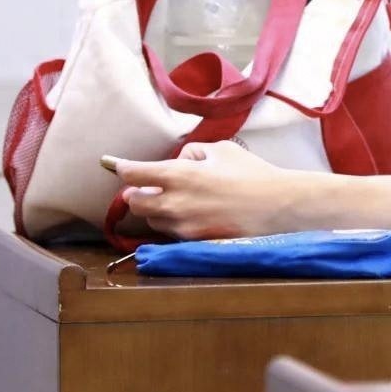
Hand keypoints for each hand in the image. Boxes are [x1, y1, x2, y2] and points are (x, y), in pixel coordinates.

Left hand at [116, 141, 308, 239]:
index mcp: (179, 175)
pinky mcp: (193, 242)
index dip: (121, 167)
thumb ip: (191, 153)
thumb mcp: (221, 150)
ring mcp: (182, 226)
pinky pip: (171, 232)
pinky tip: (194, 213)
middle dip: (137, 192)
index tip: (112, 164)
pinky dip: (175, 222)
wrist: (278, 206)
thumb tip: (176, 162)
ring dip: (157, 209)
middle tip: (151, 186)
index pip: (134, 173)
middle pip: (134, 202)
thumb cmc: (252, 173)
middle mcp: (174, 203)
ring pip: (152, 219)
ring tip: (179, 200)